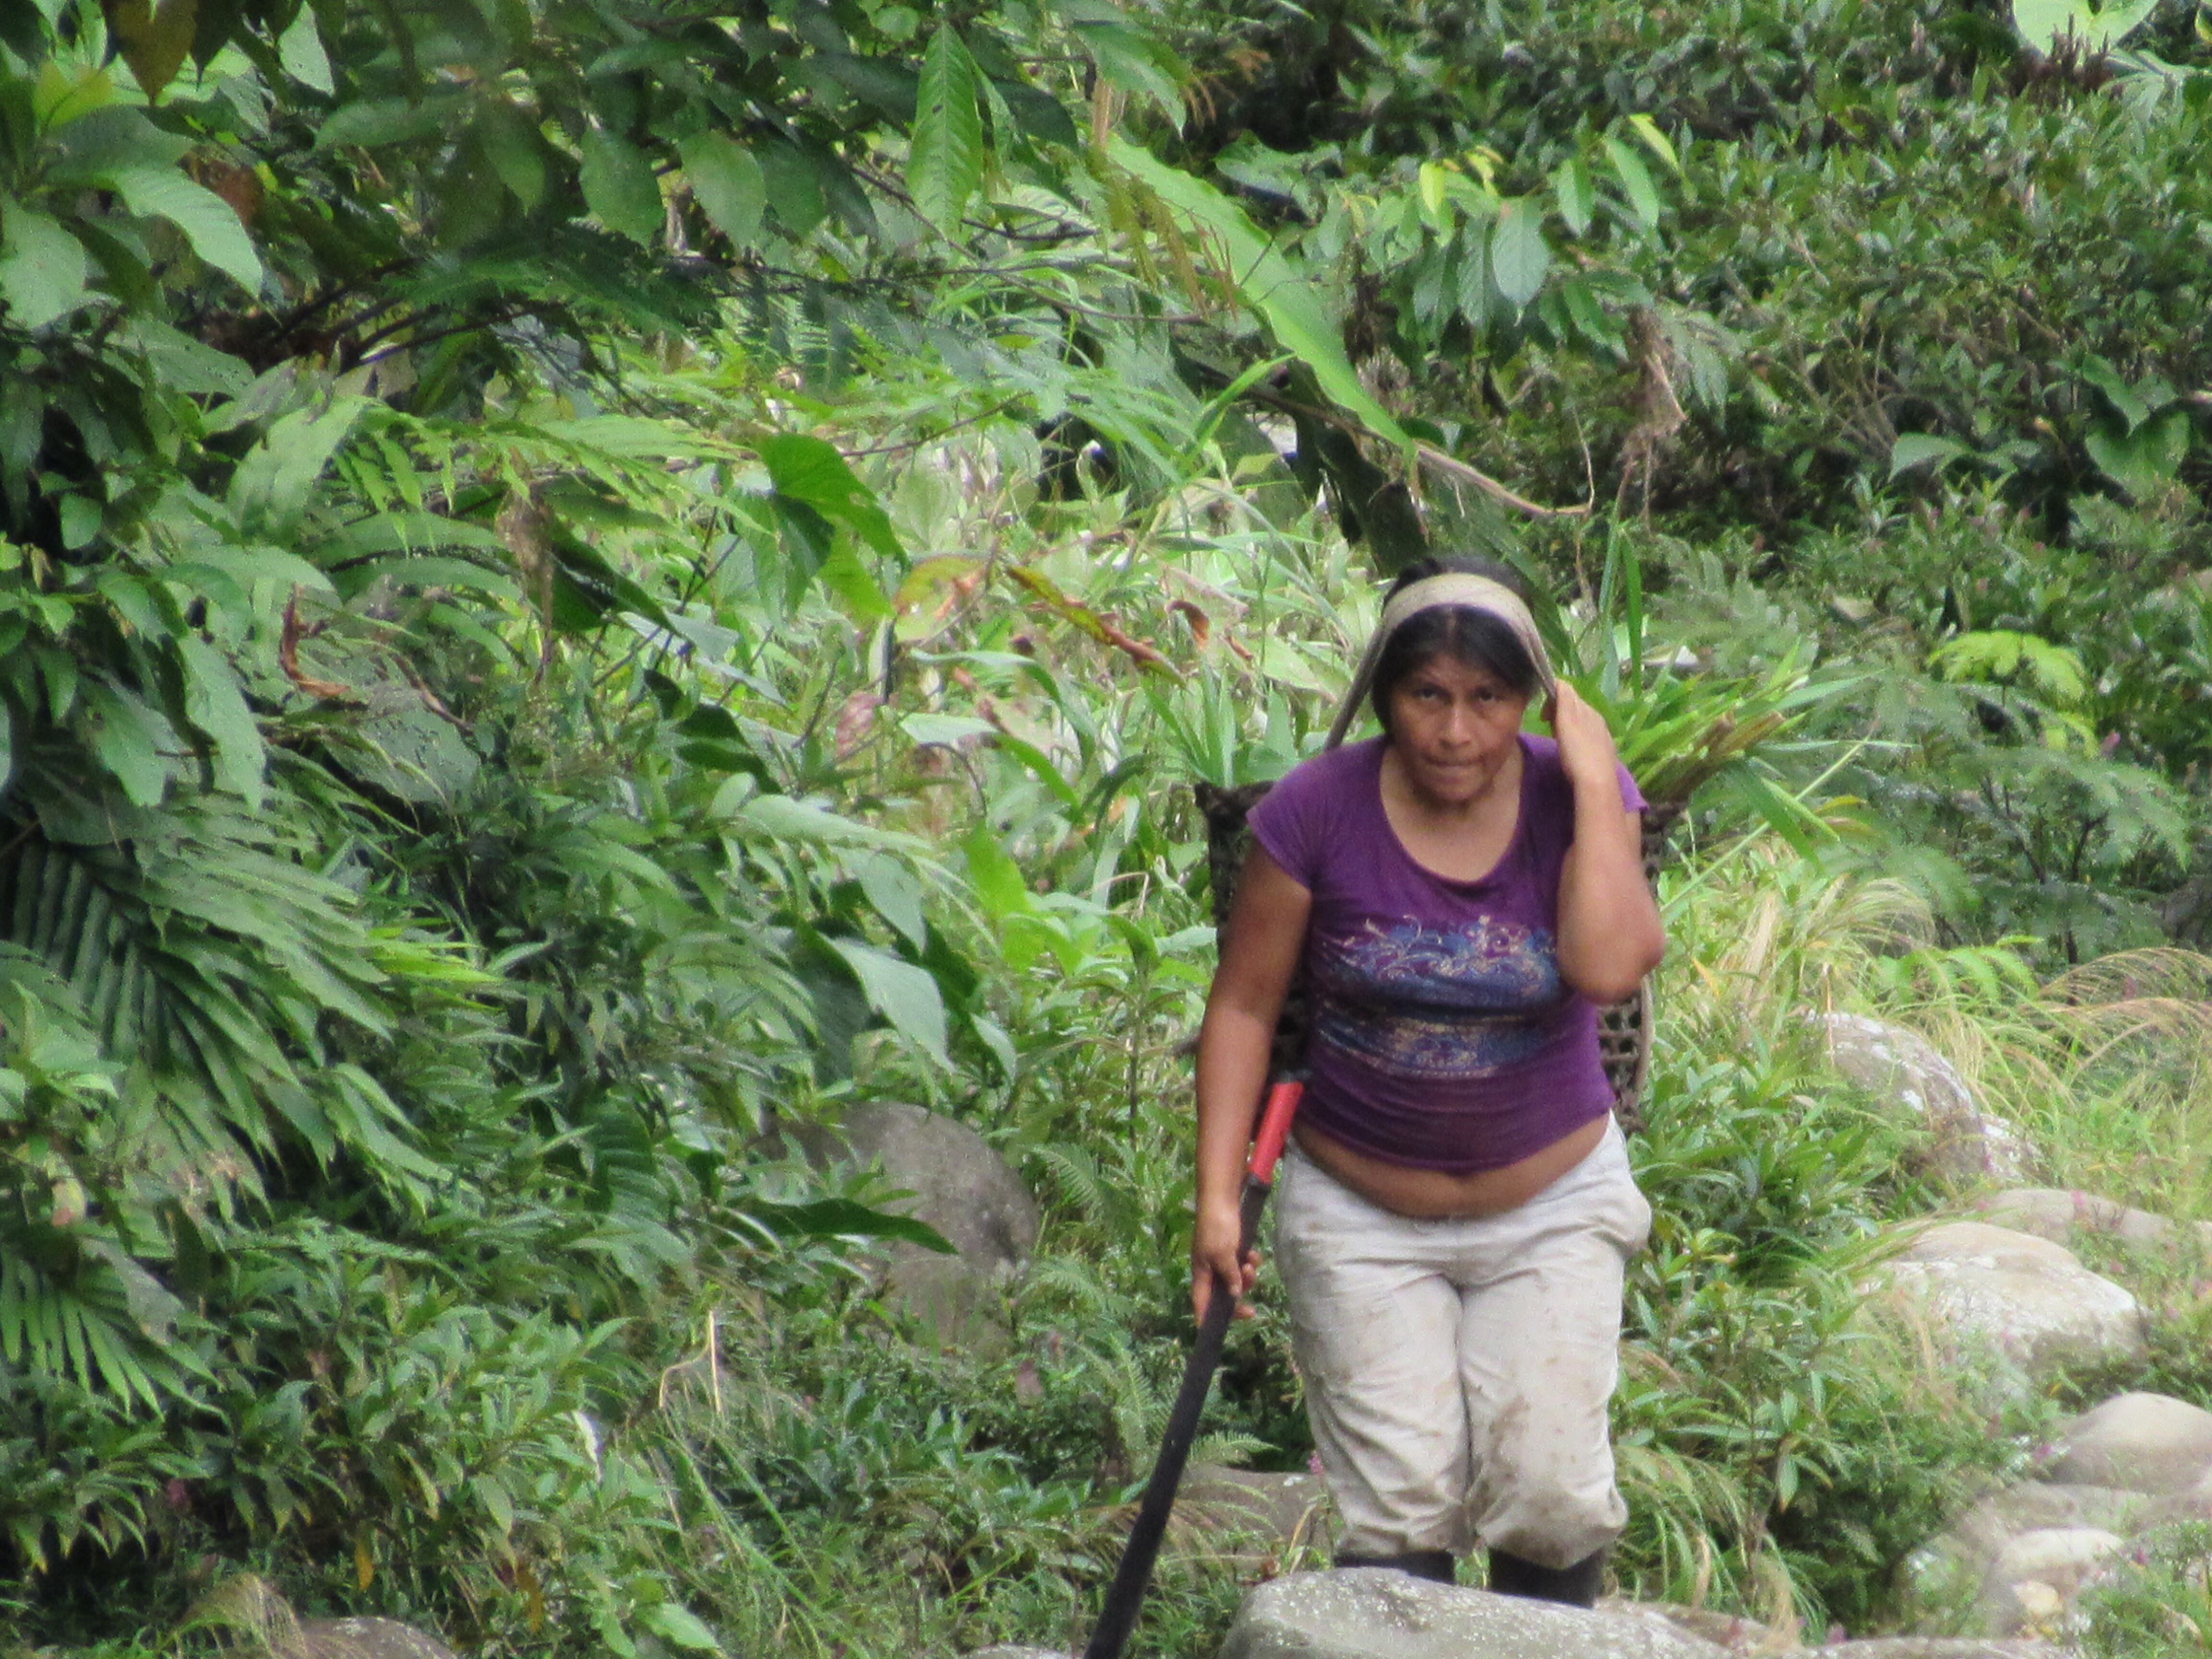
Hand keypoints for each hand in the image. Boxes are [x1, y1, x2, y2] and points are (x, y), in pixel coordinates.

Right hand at [1191, 1200, 1259, 1322]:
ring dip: (1247, 1276)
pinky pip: (1243, 1263)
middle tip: (1251, 1311)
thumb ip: (1229, 1276)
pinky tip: (1254, 1254)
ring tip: (1251, 1263)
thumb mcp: (1222, 1254)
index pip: (1200, 1303)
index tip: (1214, 1334)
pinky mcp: (1233, 1248)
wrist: (1222, 1198)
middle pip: (1223, 1295)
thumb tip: (1235, 1296)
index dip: (1205, 1318)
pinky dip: (1250, 1261)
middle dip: (1237, 1300)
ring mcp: (1222, 1258)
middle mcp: (1210, 1269)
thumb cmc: (1217, 1227)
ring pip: (1236, 1279)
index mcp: (1201, 1273)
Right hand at [1545, 681, 1625, 801]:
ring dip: (1566, 722)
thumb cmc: (1577, 753)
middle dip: (1558, 709)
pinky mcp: (1604, 749)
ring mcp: (1602, 733)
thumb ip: (1564, 699)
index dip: (1551, 697)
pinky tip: (1572, 748)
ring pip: (1581, 719)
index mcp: (1588, 709)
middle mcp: (1597, 717)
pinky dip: (1576, 734)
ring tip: (1556, 737)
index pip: (1568, 691)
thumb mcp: (1566, 723)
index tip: (1541, 715)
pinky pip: (1587, 733)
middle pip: (1574, 704)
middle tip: (1546, 725)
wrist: (1597, 783)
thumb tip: (1558, 680)